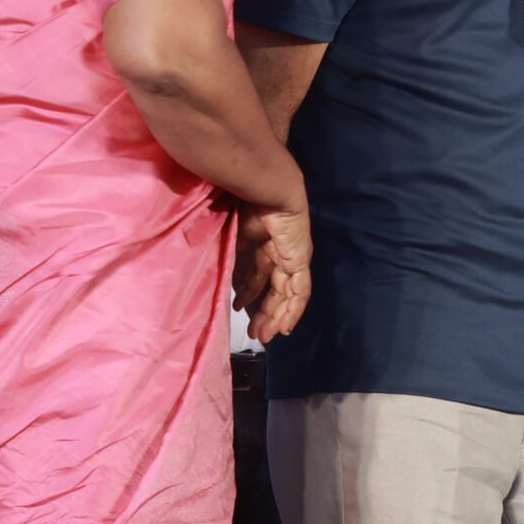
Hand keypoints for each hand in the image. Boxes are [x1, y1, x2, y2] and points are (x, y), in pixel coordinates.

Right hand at [234, 205, 311, 345]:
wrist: (265, 188)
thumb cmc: (245, 205)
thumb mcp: (233, 238)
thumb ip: (231, 258)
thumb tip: (223, 280)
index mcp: (264, 243)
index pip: (260, 275)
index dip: (250, 294)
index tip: (239, 309)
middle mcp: (281, 252)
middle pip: (274, 288)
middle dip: (263, 311)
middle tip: (253, 332)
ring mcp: (293, 257)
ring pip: (287, 294)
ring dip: (275, 316)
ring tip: (264, 335)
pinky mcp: (300, 260)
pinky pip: (300, 291)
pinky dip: (292, 310)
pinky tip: (284, 327)